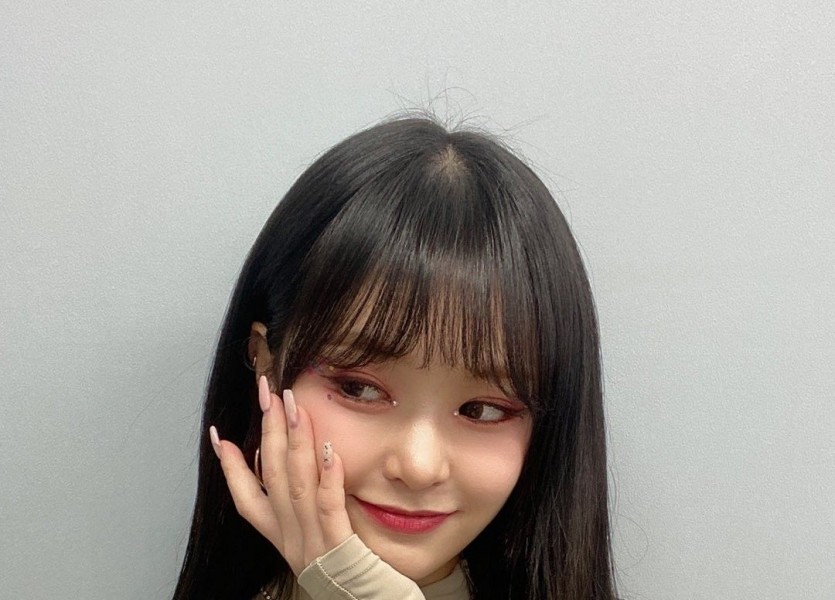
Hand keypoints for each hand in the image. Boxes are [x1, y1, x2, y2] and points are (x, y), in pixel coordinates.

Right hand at [209, 376, 353, 575]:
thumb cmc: (345, 574)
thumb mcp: (315, 539)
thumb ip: (302, 507)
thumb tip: (290, 467)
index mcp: (281, 538)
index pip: (246, 499)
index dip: (230, 467)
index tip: (218, 434)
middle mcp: (291, 539)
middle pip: (272, 478)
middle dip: (268, 431)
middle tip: (267, 392)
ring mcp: (313, 543)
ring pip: (296, 486)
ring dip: (295, 442)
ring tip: (294, 406)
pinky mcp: (340, 549)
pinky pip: (330, 509)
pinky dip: (327, 478)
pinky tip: (329, 450)